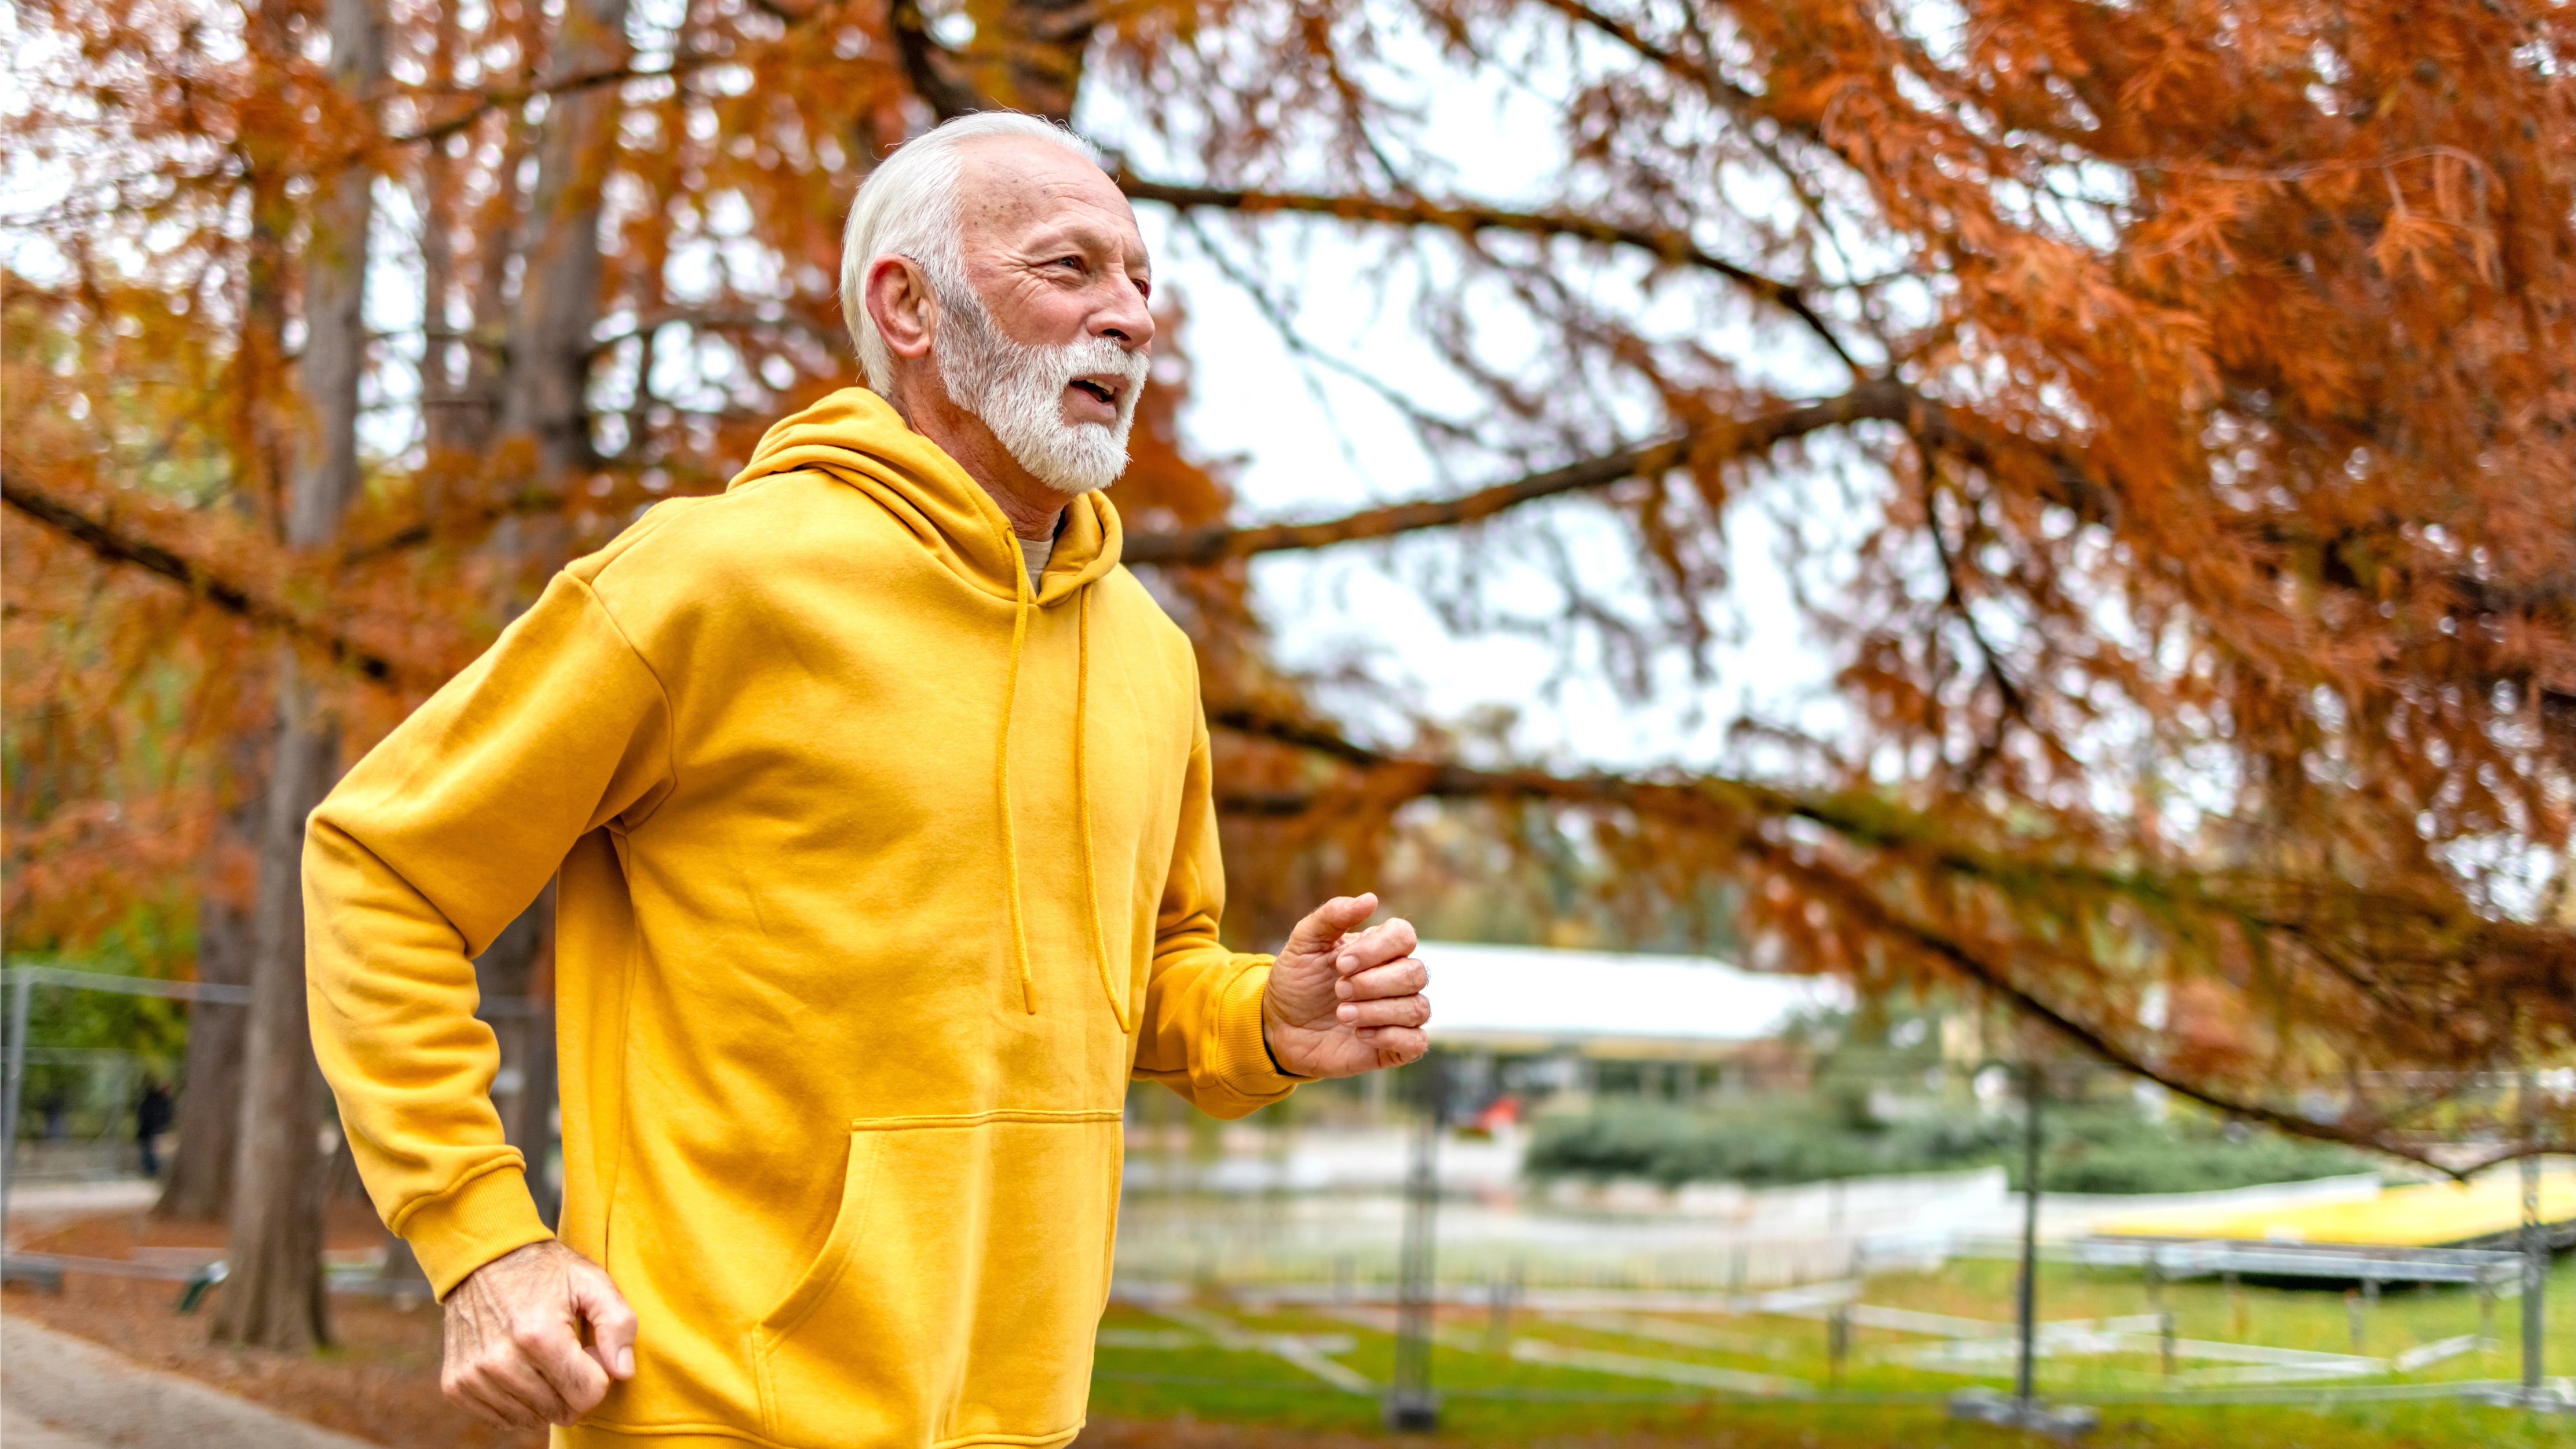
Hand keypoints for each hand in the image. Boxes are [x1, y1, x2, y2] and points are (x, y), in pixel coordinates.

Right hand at [441, 1239, 637, 1429]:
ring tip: (541, 1359)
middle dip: (573, 1387)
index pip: (587, 1393)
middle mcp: (501, 1361)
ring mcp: (474, 1376)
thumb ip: (618, 1323)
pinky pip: (502, 1420)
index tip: (587, 1349)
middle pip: (561, 1411)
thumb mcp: (592, 1281)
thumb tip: (623, 1372)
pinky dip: (518, 1403)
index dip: (598, 1374)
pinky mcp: (456, 1385)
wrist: (482, 1258)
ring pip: (532, 1419)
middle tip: (566, 1354)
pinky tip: (520, 1371)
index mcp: (539, 1335)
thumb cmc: (543, 1271)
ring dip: (545, 1396)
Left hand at [1262, 893, 1428, 1077]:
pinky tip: (1360, 1034)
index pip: (1404, 936)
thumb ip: (1333, 915)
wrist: (1279, 1027)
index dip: (1377, 949)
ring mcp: (1398, 1013)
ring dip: (1376, 1011)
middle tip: (1338, 990)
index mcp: (1380, 949)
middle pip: (1415, 973)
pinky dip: (1390, 1037)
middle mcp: (1396, 979)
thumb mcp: (1304, 943)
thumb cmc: (1296, 982)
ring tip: (1341, 1014)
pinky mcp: (1395, 1047)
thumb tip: (1370, 898)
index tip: (1340, 963)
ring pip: (1417, 1008)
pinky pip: (1417, 1041)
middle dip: (1373, 983)